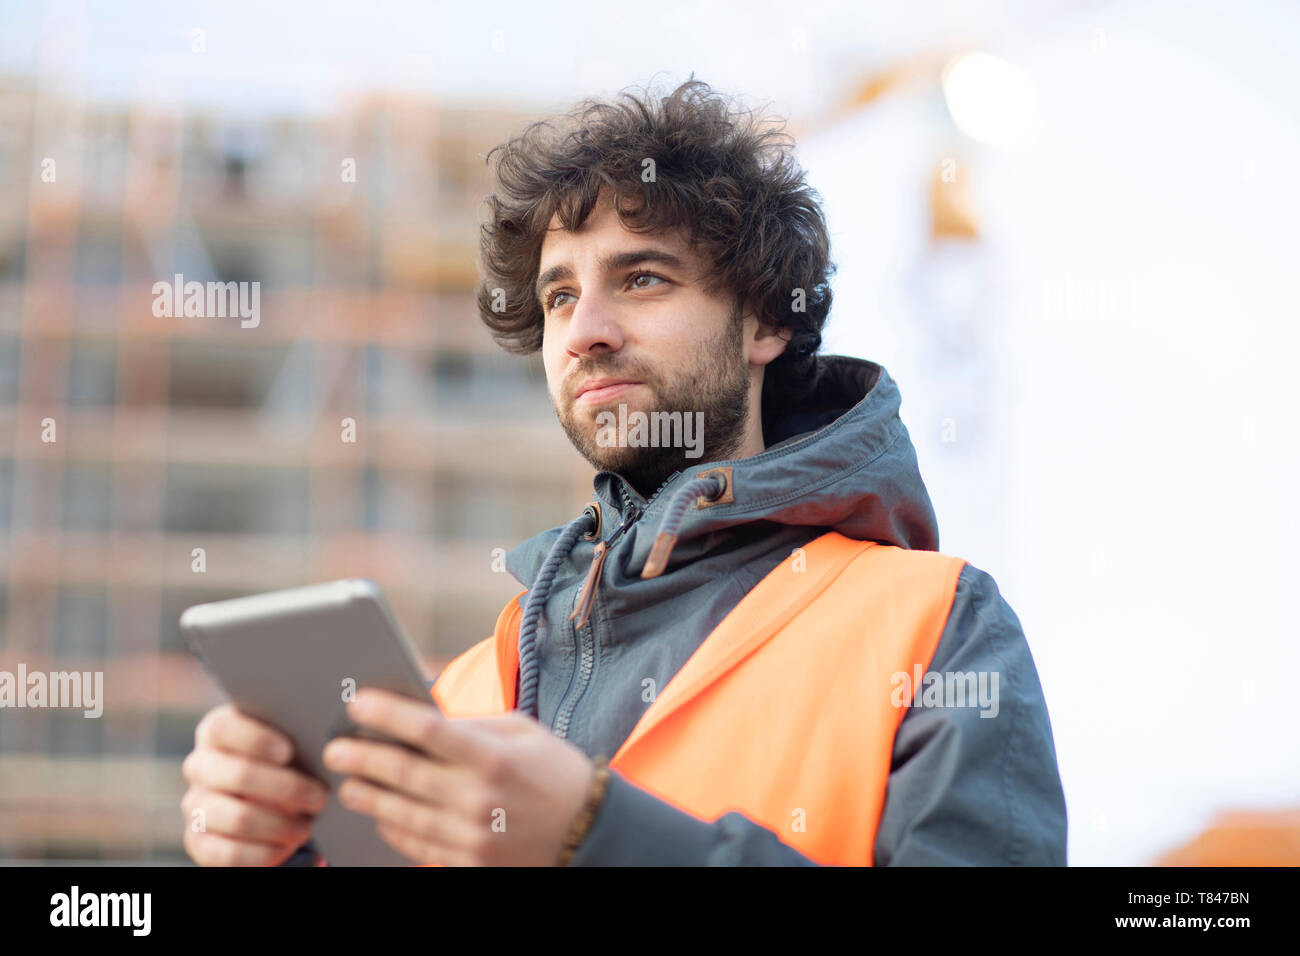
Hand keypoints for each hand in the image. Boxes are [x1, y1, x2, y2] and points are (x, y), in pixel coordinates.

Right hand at [180, 703, 330, 865]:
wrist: (266, 805)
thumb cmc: (284, 764)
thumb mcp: (289, 746)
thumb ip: (297, 738)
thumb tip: (325, 745)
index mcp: (216, 733)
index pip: (221, 729)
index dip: (254, 739)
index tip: (288, 751)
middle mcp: (200, 767)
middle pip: (237, 774)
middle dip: (285, 788)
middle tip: (319, 798)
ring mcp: (195, 805)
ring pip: (238, 817)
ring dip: (279, 825)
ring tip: (306, 828)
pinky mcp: (198, 842)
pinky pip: (230, 853)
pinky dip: (264, 852)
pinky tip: (286, 846)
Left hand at [322, 688, 595, 865]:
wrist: (589, 831)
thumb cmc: (553, 771)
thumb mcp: (522, 732)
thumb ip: (472, 724)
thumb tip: (422, 714)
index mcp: (493, 755)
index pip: (428, 729)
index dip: (387, 715)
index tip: (358, 703)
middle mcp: (478, 797)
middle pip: (404, 774)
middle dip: (362, 759)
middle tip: (334, 750)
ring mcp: (472, 835)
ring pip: (403, 814)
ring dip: (369, 797)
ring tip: (348, 784)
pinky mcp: (470, 862)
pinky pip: (419, 846)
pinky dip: (394, 830)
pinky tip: (381, 815)